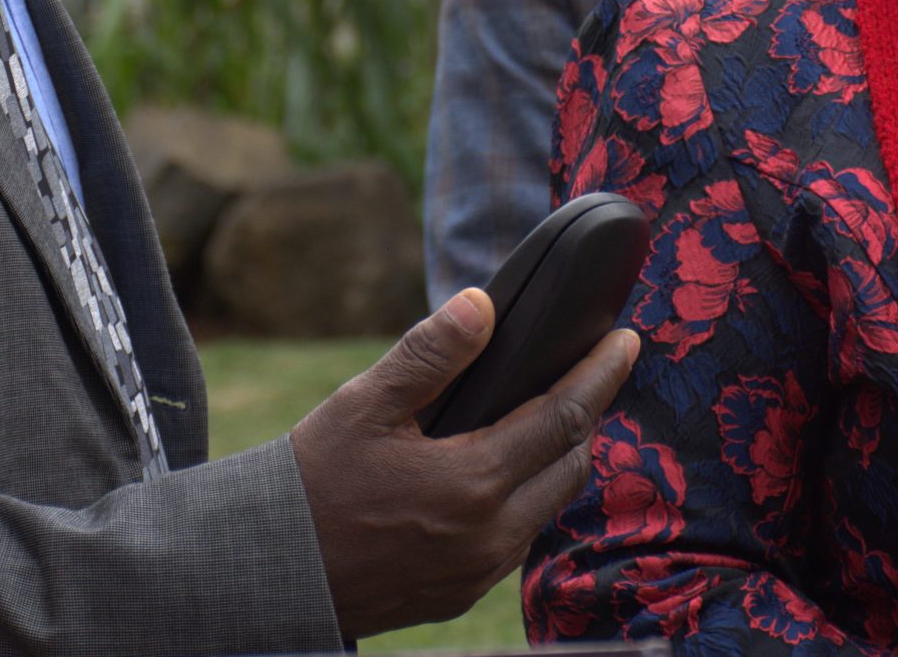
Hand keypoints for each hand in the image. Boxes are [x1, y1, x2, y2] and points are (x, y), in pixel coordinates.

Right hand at [289, 287, 638, 640]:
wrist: (270, 570)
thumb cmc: (313, 481)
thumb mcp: (365, 405)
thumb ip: (430, 355)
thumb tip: (483, 305)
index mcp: (473, 481)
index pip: (564, 417)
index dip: (600, 375)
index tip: (627, 341)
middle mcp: (490, 534)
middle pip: (570, 464)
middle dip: (589, 414)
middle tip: (594, 372)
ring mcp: (479, 571)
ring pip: (548, 505)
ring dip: (560, 459)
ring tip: (555, 415)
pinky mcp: (462, 593)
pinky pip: (518, 539)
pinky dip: (529, 498)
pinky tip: (510, 472)